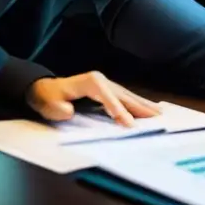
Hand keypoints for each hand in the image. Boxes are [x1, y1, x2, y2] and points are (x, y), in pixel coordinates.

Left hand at [25, 72, 161, 126]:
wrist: (46, 89)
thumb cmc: (48, 97)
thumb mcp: (48, 104)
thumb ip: (58, 109)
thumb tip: (69, 112)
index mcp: (90, 82)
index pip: (108, 97)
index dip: (118, 110)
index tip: (129, 124)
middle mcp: (101, 80)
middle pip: (123, 95)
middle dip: (140, 106)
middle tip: (157, 117)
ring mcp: (106, 84)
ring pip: (127, 95)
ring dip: (143, 104)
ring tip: (158, 113)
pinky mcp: (107, 90)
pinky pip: (124, 97)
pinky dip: (137, 103)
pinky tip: (147, 108)